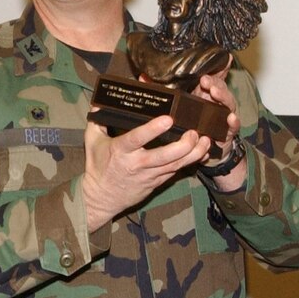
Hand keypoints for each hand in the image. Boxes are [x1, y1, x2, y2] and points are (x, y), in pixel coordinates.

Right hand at [82, 114, 209, 230]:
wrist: (101, 198)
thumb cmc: (98, 166)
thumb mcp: (92, 140)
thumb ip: (98, 119)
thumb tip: (101, 100)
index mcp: (120, 150)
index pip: (137, 139)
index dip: (153, 129)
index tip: (168, 119)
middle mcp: (136, 163)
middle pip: (164, 156)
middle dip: (183, 145)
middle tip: (194, 132)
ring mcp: (149, 175)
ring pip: (175, 165)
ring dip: (193, 154)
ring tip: (206, 141)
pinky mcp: (156, 182)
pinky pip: (176, 172)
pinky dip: (190, 162)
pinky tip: (202, 152)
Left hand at [191, 71, 239, 164]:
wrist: (209, 146)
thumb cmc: (203, 122)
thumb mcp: (196, 101)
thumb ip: (199, 85)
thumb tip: (202, 66)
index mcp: (212, 94)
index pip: (215, 79)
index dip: (211, 74)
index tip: (203, 73)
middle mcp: (221, 103)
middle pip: (222, 89)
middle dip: (214, 83)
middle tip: (205, 81)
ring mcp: (227, 115)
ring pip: (228, 104)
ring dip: (222, 97)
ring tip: (215, 92)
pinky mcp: (230, 130)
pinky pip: (234, 125)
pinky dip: (233, 121)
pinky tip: (231, 118)